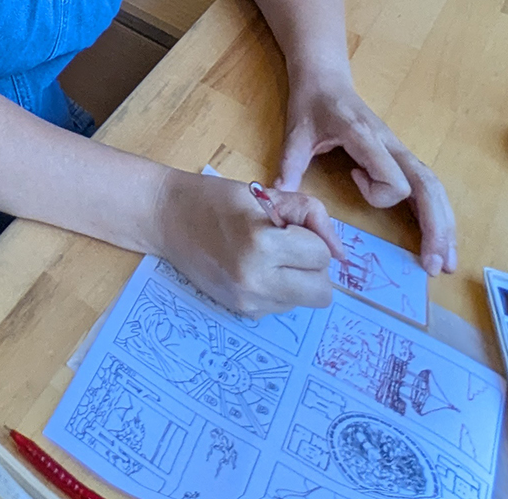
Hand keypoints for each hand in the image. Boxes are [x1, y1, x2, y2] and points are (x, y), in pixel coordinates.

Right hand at [152, 169, 335, 316]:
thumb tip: (341, 254)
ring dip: (298, 280)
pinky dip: (279, 289)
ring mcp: (248, 302)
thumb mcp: (265, 194)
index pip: (321, 256)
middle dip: (313, 267)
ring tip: (269, 256)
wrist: (166, 218)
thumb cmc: (216, 198)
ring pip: (304, 302)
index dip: (311, 237)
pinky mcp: (242, 313)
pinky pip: (282, 307)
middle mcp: (256, 281)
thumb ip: (311, 215)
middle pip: (321, 293)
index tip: (288, 226)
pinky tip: (255, 269)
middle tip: (290, 246)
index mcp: (261, 244)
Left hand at [274, 73, 456, 277]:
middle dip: (434, 225)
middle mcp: (390, 144)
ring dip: (443, 223)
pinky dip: (437, 212)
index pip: (393, 177)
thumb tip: (279, 197)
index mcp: (366, 137)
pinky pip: (425, 184)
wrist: (325, 76)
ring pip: (432, 186)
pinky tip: (442, 238)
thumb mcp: (296, 131)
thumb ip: (290, 163)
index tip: (353, 177)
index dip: (378, 191)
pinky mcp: (399, 155)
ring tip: (447, 262)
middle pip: (425, 185)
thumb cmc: (311, 103)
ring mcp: (398, 149)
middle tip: (435, 266)